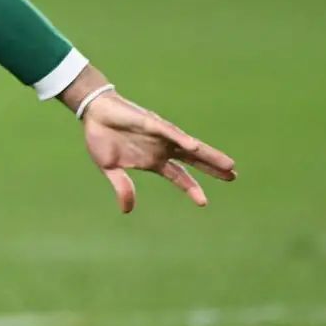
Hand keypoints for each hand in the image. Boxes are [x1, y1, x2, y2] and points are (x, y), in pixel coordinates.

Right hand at [80, 90, 237, 212]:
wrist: (92, 114)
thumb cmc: (102, 138)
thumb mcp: (109, 169)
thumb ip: (122, 187)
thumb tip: (127, 210)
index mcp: (153, 161)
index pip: (179, 176)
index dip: (191, 188)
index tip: (203, 203)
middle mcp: (162, 148)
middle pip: (193, 160)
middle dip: (213, 168)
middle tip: (233, 176)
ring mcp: (159, 135)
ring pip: (189, 146)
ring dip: (208, 155)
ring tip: (228, 164)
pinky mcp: (151, 123)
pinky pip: (170, 132)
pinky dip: (182, 140)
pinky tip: (195, 148)